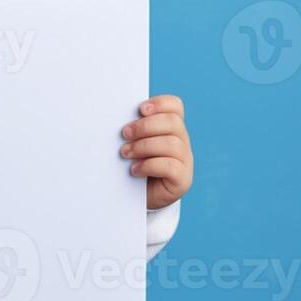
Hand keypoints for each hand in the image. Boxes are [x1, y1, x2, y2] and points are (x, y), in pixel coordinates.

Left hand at [119, 95, 192, 209]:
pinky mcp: (182, 180)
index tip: (140, 109)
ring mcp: (185, 161)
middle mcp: (181, 141)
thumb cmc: (131, 163)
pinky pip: (171, 167)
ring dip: (144, 146)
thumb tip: (115, 116)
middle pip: (172, 123)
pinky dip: (149, 165)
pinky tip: (134, 170)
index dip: (160, 104)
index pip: (175, 106)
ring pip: (172, 144)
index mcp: (170, 127)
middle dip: (144, 126)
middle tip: (124, 134)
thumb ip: (131, 129)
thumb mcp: (131, 143)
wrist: (134, 197)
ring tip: (125, 153)